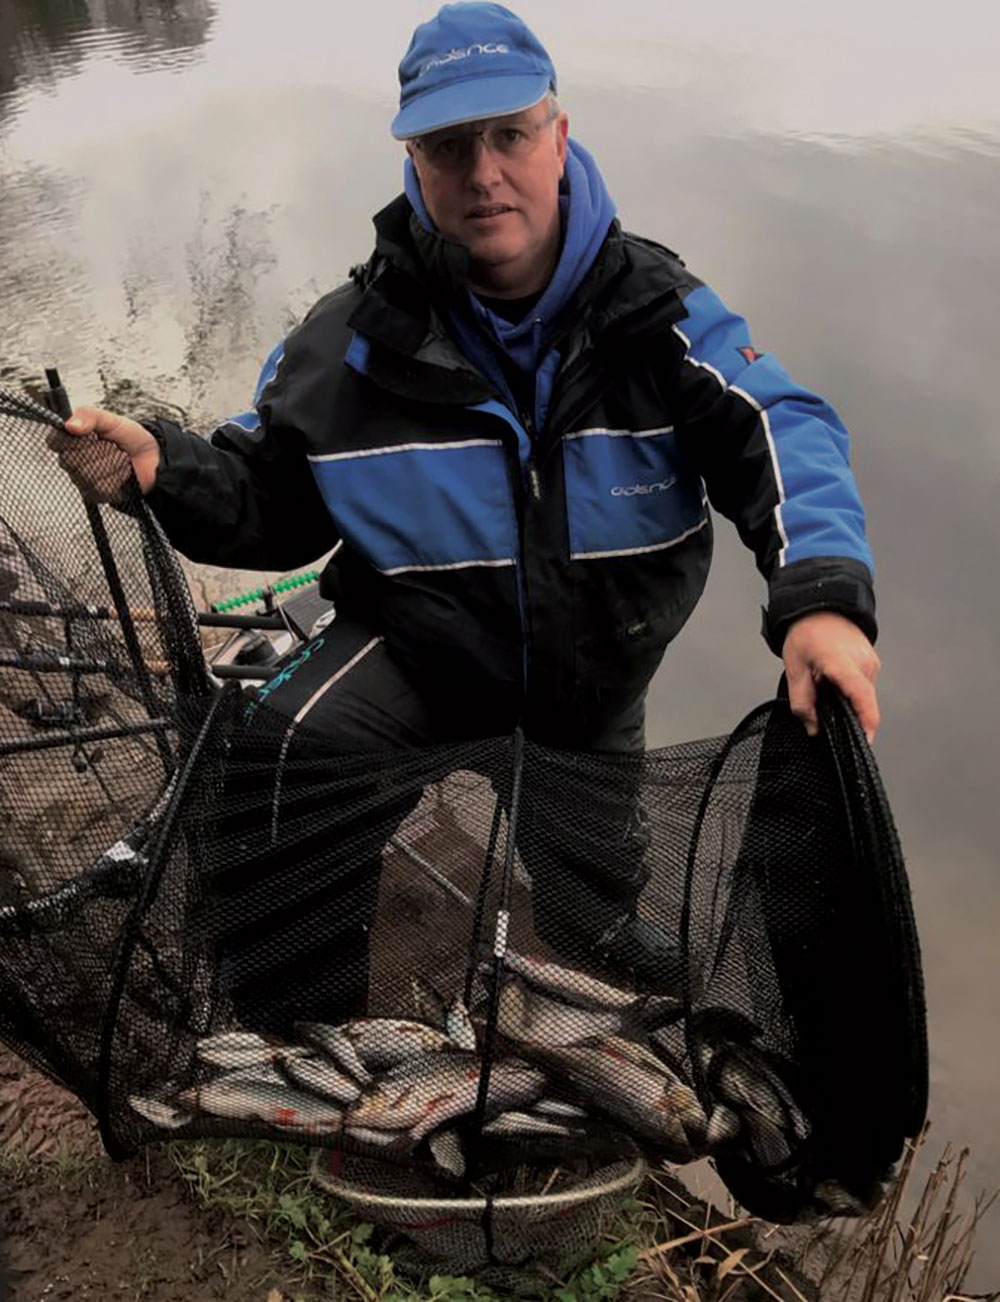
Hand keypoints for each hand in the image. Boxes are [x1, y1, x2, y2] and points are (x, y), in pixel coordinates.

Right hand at [48, 406, 160, 500]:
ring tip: (119, 458)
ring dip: (111, 463)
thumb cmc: (129, 438)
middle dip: (98, 450)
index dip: (68, 439)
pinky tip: (123, 472)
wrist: (153, 458)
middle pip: (71, 460)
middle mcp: (72, 462)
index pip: (54, 442)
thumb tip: (70, 425)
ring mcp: (82, 480)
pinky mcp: (95, 495)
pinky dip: (117, 477)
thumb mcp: (112, 420)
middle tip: (111, 445)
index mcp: (71, 441)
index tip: (87, 434)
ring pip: (88, 474)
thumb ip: (90, 416)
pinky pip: (101, 488)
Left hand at [782, 610, 880, 743]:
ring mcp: (871, 663)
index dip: (865, 726)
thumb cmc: (805, 632)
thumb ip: (803, 702)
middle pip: (863, 704)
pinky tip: (833, 684)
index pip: (863, 701)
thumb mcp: (794, 669)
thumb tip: (813, 729)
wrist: (820, 604)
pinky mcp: (872, 662)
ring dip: (847, 702)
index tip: (861, 744)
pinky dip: (850, 692)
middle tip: (826, 718)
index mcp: (844, 665)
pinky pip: (864, 686)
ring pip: (864, 696)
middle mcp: (864, 665)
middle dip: (849, 717)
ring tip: (824, 690)